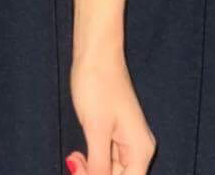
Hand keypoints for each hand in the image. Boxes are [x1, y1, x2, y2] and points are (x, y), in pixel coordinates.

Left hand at [67, 53, 154, 174]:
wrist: (96, 52)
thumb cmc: (97, 84)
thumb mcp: (95, 129)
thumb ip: (99, 163)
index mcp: (140, 150)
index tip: (80, 170)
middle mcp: (139, 149)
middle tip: (74, 161)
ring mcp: (128, 141)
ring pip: (112, 171)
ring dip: (92, 169)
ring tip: (74, 157)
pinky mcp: (116, 133)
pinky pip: (107, 158)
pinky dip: (92, 159)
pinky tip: (78, 154)